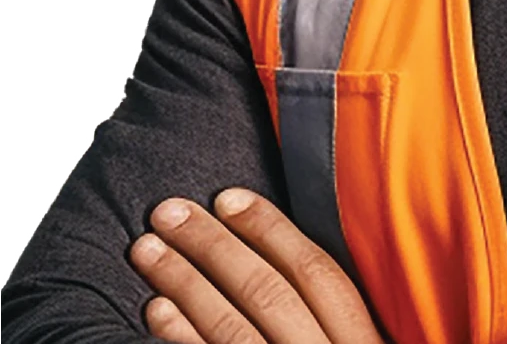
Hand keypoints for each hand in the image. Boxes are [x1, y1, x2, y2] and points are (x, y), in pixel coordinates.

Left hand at [129, 188, 384, 342]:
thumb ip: (338, 327)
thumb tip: (283, 263)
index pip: (319, 273)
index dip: (272, 230)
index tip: (228, 197)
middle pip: (269, 293)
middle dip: (214, 245)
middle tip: (169, 211)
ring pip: (233, 330)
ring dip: (184, 283)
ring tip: (147, 251)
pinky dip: (181, 339)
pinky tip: (155, 313)